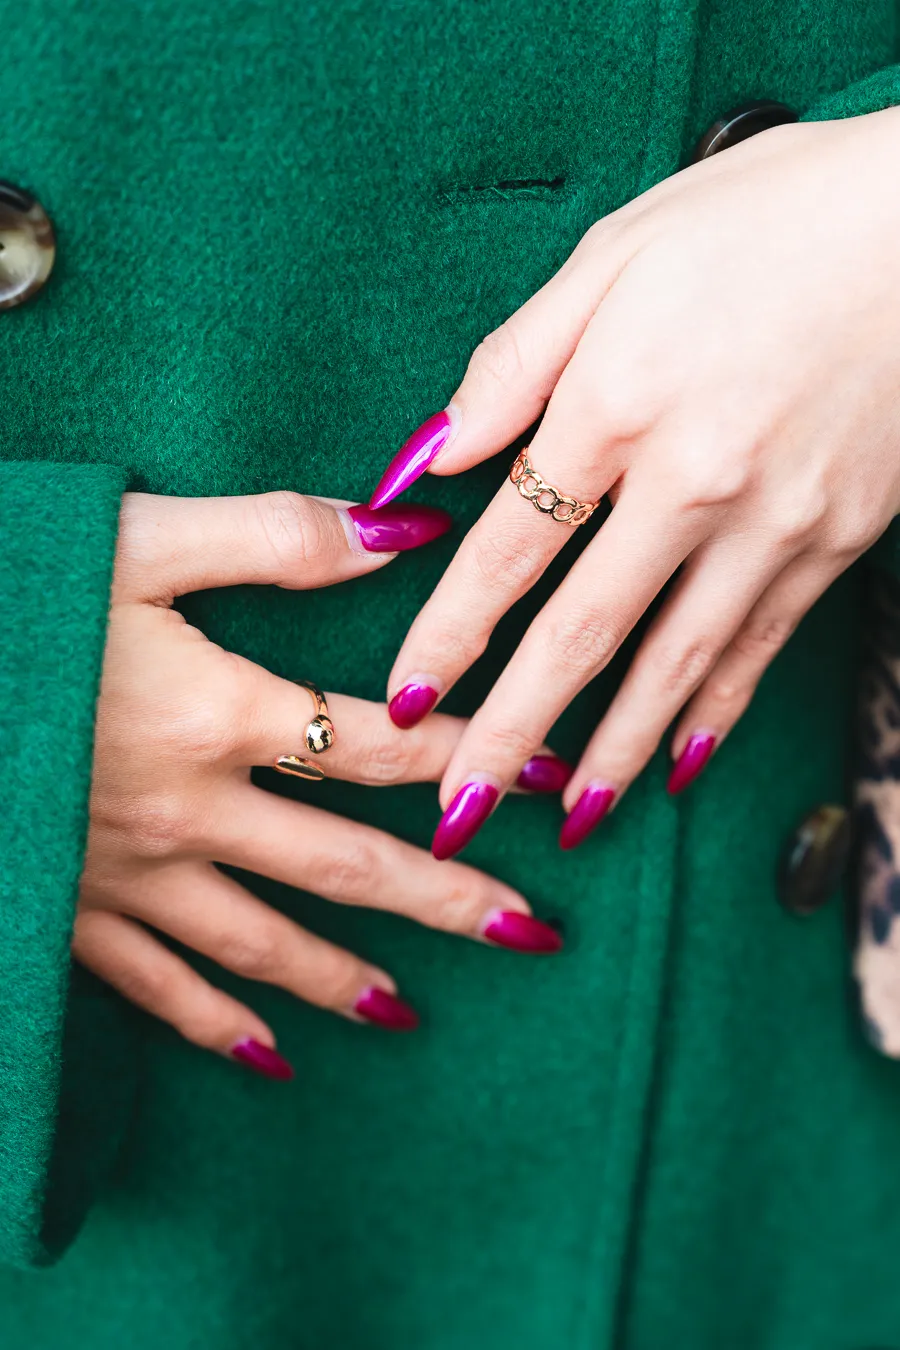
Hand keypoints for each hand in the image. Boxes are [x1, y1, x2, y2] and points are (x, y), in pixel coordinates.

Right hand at [76, 492, 565, 1079]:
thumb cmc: (9, 597)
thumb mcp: (136, 540)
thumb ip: (273, 537)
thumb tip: (403, 532)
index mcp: (219, 714)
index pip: (378, 740)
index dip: (467, 754)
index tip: (542, 779)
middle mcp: (188, 809)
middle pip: (345, 863)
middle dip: (443, 897)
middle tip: (530, 933)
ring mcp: (126, 873)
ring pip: (261, 942)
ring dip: (345, 977)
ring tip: (412, 1012)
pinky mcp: (68, 911)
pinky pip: (154, 987)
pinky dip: (214, 1023)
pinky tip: (269, 1056)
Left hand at [371, 107, 899, 854]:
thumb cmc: (762, 219)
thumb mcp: (614, 253)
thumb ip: (514, 364)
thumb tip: (431, 462)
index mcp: (614, 405)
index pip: (505, 553)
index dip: (449, 638)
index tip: (405, 703)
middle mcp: (691, 481)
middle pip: (578, 636)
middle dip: (511, 735)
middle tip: (460, 814)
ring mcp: (773, 521)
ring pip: (674, 665)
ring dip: (611, 752)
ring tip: (569, 820)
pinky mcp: (838, 538)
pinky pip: (761, 647)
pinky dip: (715, 711)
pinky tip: (676, 762)